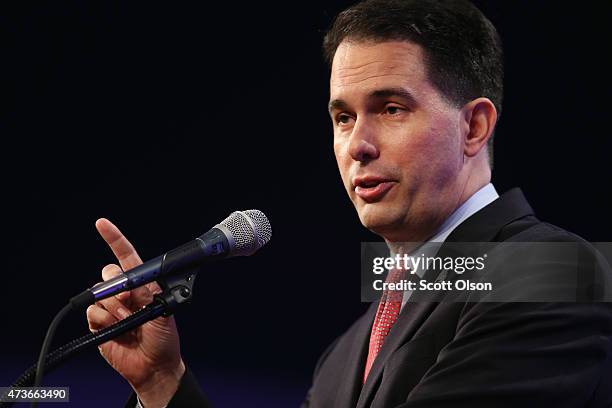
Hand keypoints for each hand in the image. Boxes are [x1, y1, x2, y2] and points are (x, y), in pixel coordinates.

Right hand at [86, 218, 184, 407]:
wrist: (153, 366)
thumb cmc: (164, 338)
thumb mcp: (164, 312)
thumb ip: (148, 296)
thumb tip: (130, 287)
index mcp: (143, 284)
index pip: (127, 256)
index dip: (115, 238)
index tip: (102, 224)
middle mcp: (125, 292)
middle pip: (108, 273)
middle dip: (117, 286)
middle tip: (130, 302)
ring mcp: (111, 307)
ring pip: (100, 295)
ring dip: (115, 310)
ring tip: (130, 323)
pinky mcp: (98, 323)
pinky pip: (92, 313)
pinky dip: (104, 322)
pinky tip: (117, 331)